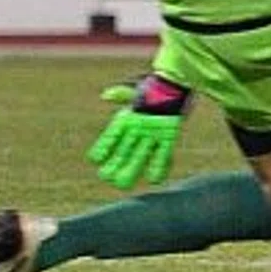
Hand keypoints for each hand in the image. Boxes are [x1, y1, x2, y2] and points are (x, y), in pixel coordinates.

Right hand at [87, 74, 190, 188]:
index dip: (103, 148)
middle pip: (123, 151)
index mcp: (127, 120)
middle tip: (107, 177)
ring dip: (132, 169)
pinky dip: (160, 165)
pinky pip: (163, 154)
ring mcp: (151, 137)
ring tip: (122, 184)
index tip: (95, 159)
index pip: (111, 137)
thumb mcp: (138, 91)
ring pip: (139, 156)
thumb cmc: (153, 89)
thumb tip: (108, 95)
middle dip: (115, 164)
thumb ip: (124, 94)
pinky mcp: (168, 138)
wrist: (176, 87)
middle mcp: (137, 132)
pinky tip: (154, 178)